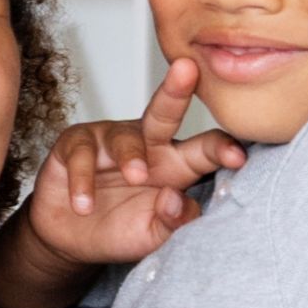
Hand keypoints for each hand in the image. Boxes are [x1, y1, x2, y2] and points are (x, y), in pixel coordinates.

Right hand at [26, 57, 245, 265]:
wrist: (71, 237)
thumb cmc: (119, 230)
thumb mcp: (153, 235)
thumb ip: (172, 223)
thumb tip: (175, 199)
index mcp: (176, 165)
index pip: (205, 149)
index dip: (221, 149)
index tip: (237, 157)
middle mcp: (147, 145)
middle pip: (164, 114)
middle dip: (176, 90)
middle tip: (187, 70)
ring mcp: (109, 141)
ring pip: (124, 136)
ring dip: (131, 155)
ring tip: (136, 177)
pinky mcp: (75, 146)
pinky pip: (82, 155)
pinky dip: (83, 182)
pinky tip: (83, 205)